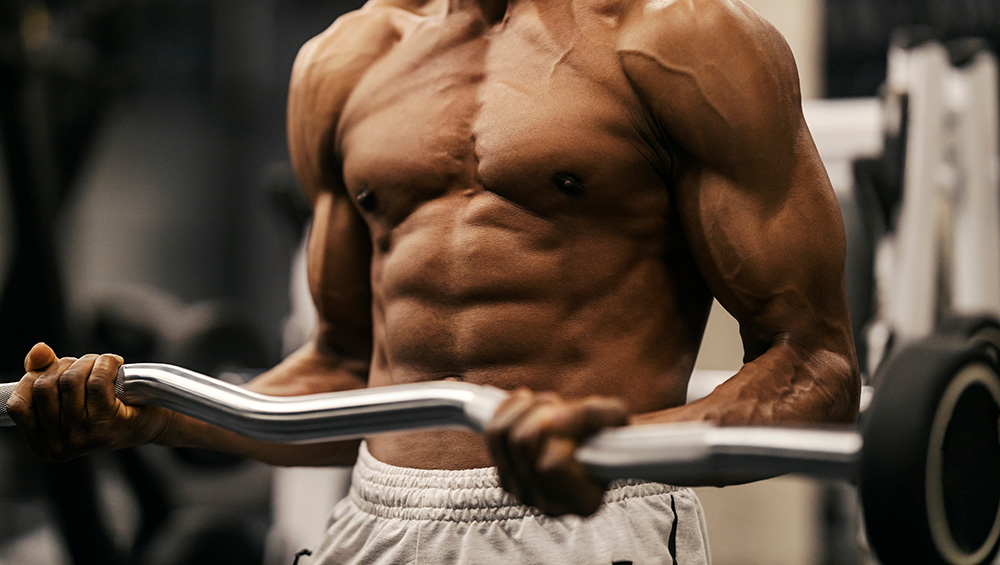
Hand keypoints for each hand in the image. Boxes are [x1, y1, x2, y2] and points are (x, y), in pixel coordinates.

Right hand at [7, 343, 171, 460]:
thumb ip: (45, 373)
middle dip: (65, 365)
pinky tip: (115, 364)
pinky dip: (105, 363)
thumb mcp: (71, 394)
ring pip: (70, 381)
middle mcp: (59, 447)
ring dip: (88, 362)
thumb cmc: (110, 407)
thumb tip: (39, 351)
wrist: (153, 421)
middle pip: (44, 387)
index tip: (54, 370)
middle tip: (86, 364)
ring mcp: (81, 439)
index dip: (32, 379)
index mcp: (43, 444)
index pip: (18, 405)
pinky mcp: (105, 426)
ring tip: (102, 364)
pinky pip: (96, 381)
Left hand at [485, 388, 628, 516]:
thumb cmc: (609, 432)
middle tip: (561, 407)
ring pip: (501, 434)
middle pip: (522, 442)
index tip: (578, 421)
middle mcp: (551, 506)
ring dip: (524, 408)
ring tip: (547, 405)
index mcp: (583, 502)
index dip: (563, 432)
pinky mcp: (506, 477)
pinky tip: (527, 405)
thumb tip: (552, 421)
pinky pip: (491, 433)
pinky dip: (508, 409)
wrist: (596, 442)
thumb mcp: (614, 417)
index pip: (553, 464)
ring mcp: (525, 495)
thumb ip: (591, 418)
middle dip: (542, 412)